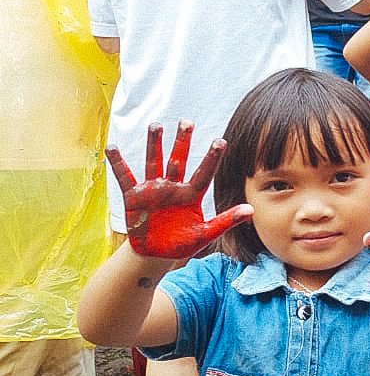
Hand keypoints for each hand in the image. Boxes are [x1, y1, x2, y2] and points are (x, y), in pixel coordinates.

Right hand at [108, 123, 252, 260]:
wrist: (155, 254)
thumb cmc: (181, 243)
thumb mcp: (205, 234)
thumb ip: (226, 221)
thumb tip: (252, 210)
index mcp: (191, 195)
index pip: (204, 172)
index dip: (211, 158)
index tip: (220, 141)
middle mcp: (173, 188)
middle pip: (178, 160)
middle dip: (182, 141)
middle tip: (187, 121)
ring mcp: (153, 190)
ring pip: (154, 162)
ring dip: (155, 144)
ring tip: (156, 125)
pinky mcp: (134, 197)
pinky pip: (125, 177)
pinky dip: (118, 163)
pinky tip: (112, 147)